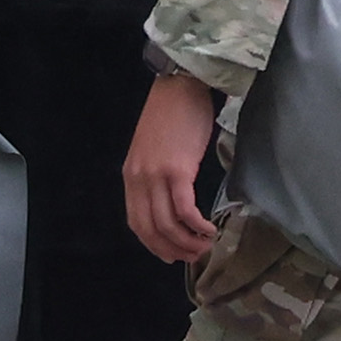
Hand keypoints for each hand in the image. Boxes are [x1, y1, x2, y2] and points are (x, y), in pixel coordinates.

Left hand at [122, 71, 223, 265]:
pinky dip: (196, 226)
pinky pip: (184, 210)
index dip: (153, 244)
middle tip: (194, 256)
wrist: (180, 84)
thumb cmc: (172, 114)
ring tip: (205, 245)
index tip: (171, 255)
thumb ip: (155, 175)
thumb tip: (170, 201)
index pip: (136, 222)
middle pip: (151, 229)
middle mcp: (139, 179)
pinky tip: (209, 229)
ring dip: (188, 242)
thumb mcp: (154, 149)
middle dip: (172, 249)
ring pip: (168, 224)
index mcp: (131, 176)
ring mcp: (156, 175)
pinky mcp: (176, 170)